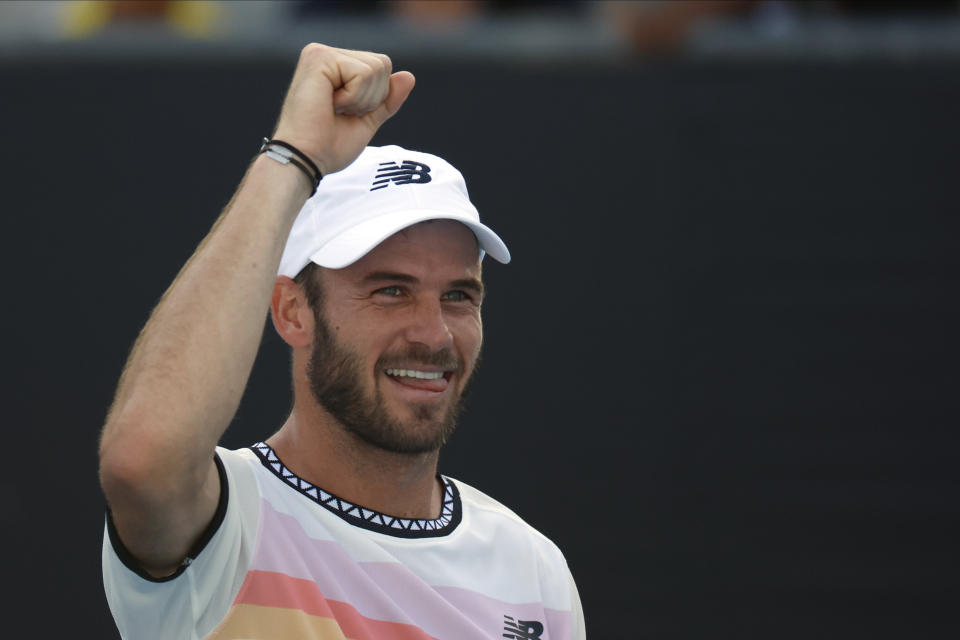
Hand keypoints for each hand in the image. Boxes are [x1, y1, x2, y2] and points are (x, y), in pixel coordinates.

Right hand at [271, 43, 415, 177]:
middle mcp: (327, 54)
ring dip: (361, 99)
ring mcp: (320, 53)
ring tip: (333, 109)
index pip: (382, 68)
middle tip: (339, 113)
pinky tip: (329, 104)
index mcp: (336, 66)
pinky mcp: (318, 57)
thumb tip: (409, 76)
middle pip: (382, 65)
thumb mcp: (367, 121)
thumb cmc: (329, 145)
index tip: (346, 113)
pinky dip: (354, 97)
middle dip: (371, 98)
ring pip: (375, 68)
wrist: (305, 160)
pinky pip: (363, 73)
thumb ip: (387, 99)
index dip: (376, 98)